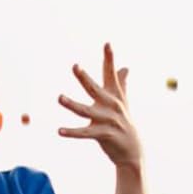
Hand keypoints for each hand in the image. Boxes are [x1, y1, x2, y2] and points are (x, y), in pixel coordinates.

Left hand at [57, 43, 141, 167]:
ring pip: (85, 110)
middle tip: (75, 66)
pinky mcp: (104, 135)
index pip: (111, 74)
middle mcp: (112, 106)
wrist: (133, 150)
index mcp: (115, 96)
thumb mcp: (123, 102)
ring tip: (59, 98)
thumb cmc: (124, 123)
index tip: (107, 43)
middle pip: (95, 89)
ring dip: (71, 104)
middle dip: (84, 78)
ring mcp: (108, 120)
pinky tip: (59, 130)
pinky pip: (85, 132)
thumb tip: (126, 68)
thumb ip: (121, 84)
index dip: (109, 58)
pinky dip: (72, 132)